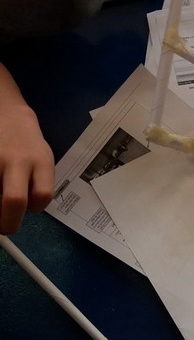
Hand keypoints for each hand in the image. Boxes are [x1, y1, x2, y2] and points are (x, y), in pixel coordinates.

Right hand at [0, 65, 54, 233]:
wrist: (6, 111)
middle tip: (5, 227)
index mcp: (42, 161)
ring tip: (0, 202)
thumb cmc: (27, 143)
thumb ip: (37, 184)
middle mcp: (19, 159)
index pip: (43, 195)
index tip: (29, 205)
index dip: (35, 207)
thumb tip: (23, 213)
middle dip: (8, 223)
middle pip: (14, 200)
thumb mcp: (42, 160)